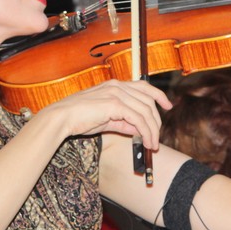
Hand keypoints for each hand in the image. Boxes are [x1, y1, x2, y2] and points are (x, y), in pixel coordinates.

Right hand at [41, 79, 171, 149]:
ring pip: (146, 111)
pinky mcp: (115, 104)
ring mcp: (117, 93)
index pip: (144, 86)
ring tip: (152, 144)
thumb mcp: (106, 119)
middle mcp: (118, 86)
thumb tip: (139, 130)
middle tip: (156, 138)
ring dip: (152, 130)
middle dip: (156, 120)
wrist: (62, 118)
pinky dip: (146, 132)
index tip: (168, 105)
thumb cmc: (79, 118)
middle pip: (148, 100)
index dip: (159, 95)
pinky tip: (146, 142)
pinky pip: (138, 119)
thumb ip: (123, 122)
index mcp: (115, 85)